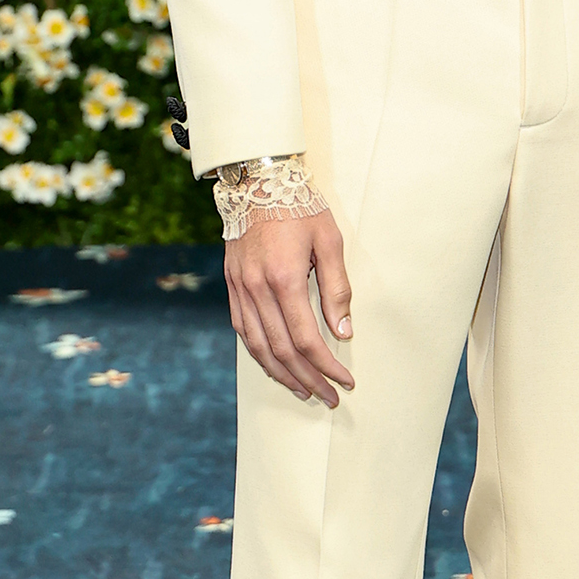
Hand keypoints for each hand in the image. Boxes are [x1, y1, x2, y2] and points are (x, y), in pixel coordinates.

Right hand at [224, 207, 353, 406]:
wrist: (257, 180)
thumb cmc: (299, 206)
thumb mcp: (329, 240)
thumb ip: (337, 288)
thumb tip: (343, 332)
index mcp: (284, 278)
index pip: (306, 339)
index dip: (327, 366)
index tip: (346, 380)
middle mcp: (257, 288)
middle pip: (283, 351)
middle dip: (309, 379)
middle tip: (330, 397)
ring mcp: (240, 288)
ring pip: (259, 347)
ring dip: (283, 374)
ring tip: (304, 391)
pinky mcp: (232, 285)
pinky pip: (243, 331)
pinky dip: (260, 354)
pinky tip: (275, 365)